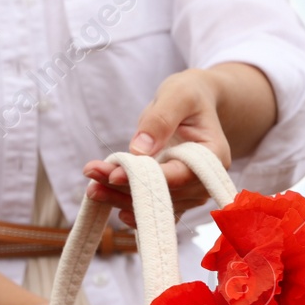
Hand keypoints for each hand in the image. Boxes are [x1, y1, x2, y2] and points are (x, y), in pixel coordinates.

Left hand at [83, 63, 275, 226]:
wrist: (194, 105)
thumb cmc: (189, 96)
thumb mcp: (177, 95)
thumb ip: (160, 120)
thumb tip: (139, 150)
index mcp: (213, 158)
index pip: (179, 176)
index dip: (147, 179)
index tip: (114, 175)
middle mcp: (205, 182)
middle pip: (164, 195)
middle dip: (125, 188)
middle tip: (92, 175)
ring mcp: (191, 193)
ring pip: (155, 205)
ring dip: (121, 198)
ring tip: (91, 187)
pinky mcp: (176, 196)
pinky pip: (154, 209)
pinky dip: (130, 207)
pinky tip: (110, 206)